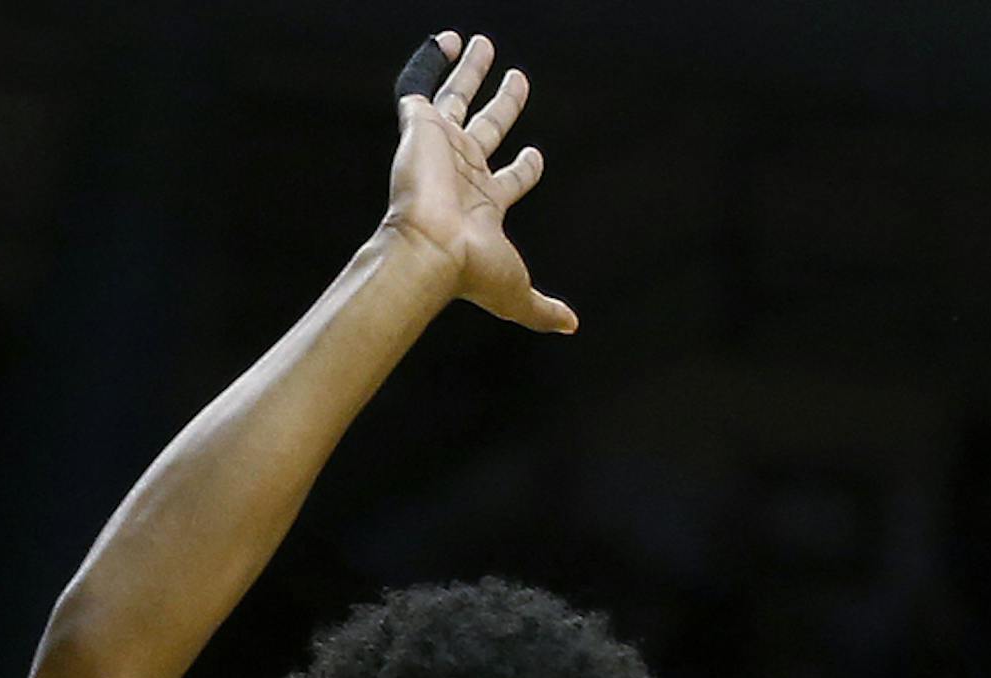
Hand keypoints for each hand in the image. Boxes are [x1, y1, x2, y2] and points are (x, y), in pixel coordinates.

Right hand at [384, 32, 576, 335]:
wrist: (431, 248)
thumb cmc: (471, 270)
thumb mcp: (519, 292)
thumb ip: (543, 308)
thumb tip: (572, 327)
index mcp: (485, 204)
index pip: (510, 180)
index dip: (526, 168)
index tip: (536, 155)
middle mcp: (463, 171)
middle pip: (489, 128)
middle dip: (505, 105)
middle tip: (518, 78)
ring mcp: (440, 147)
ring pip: (458, 98)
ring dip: (472, 72)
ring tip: (484, 44)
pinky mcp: (418, 126)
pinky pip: (420, 83)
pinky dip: (430, 61)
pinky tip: (448, 39)